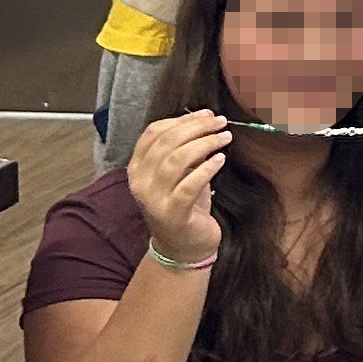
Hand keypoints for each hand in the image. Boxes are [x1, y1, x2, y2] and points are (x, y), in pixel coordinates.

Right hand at [128, 108, 231, 261]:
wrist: (183, 247)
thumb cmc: (184, 204)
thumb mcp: (182, 172)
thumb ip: (187, 148)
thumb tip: (208, 120)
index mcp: (137, 168)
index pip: (153, 133)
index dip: (181, 120)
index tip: (207, 114)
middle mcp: (140, 182)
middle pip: (166, 143)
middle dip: (196, 128)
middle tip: (220, 122)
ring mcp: (153, 199)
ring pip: (176, 160)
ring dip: (204, 144)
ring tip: (225, 138)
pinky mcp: (172, 213)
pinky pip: (188, 185)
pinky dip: (206, 169)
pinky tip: (220, 159)